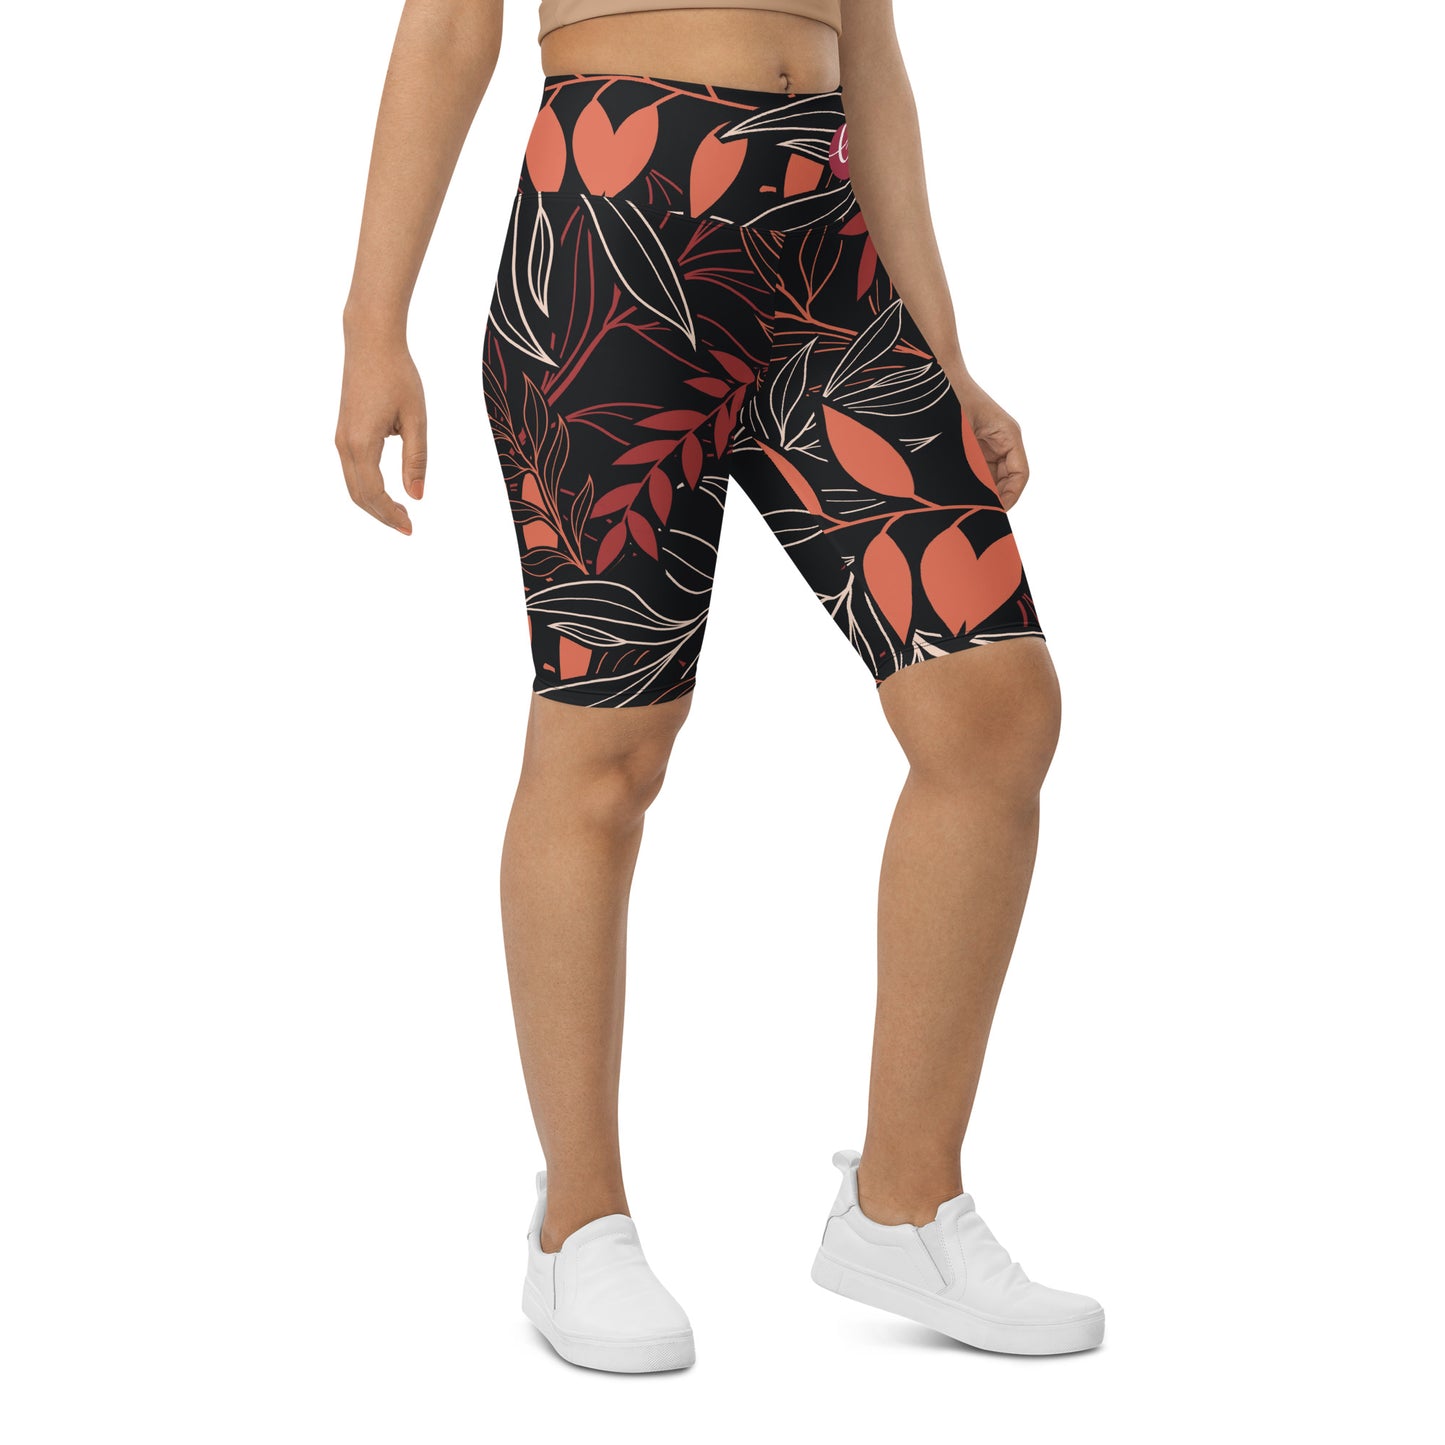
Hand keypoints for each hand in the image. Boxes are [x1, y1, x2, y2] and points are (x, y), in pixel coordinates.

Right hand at [335, 334, 426, 534]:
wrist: (370, 342)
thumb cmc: (397, 376)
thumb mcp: (415, 419)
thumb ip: (416, 458)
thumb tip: (417, 495)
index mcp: (362, 443)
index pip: (373, 493)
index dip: (391, 515)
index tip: (411, 527)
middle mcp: (345, 444)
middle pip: (359, 495)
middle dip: (382, 515)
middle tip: (408, 526)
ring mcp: (341, 438)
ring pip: (353, 485)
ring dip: (374, 503)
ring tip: (400, 513)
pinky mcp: (344, 432)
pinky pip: (352, 470)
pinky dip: (367, 487)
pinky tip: (387, 491)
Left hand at [954, 373, 1029, 510]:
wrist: (934, 371)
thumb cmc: (950, 395)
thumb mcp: (962, 434)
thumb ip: (972, 463)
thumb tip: (976, 495)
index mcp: (1008, 435)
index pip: (1019, 475)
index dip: (1010, 498)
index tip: (995, 513)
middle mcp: (1002, 439)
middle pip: (1006, 480)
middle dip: (993, 499)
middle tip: (976, 516)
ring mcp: (987, 442)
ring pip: (990, 477)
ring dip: (979, 491)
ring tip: (963, 505)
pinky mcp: (972, 443)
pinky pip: (977, 469)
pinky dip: (969, 481)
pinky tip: (953, 490)